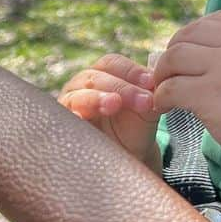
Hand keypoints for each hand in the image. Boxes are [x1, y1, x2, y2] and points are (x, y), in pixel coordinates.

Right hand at [59, 53, 161, 170]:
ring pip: (77, 95)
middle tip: (143, 100)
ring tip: (114, 104)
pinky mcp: (61, 126)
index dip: (131, 70)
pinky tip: (81, 118)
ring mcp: (69, 104)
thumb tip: (159, 85)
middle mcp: (81, 85)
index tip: (150, 82)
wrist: (124, 158)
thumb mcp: (147, 110)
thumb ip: (151, 96)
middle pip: (95, 77)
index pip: (112, 63)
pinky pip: (63, 120)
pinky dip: (73, 117)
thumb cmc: (135, 128)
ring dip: (96, 98)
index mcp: (103, 74)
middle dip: (121, 88)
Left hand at [152, 12, 220, 158]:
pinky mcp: (210, 95)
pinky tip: (164, 107)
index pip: (211, 21)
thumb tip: (212, 54)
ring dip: (162, 75)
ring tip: (163, 91)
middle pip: (187, 36)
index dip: (190, 36)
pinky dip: (161, 97)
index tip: (185, 55)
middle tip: (167, 75)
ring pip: (174, 58)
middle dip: (171, 54)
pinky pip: (172, 88)